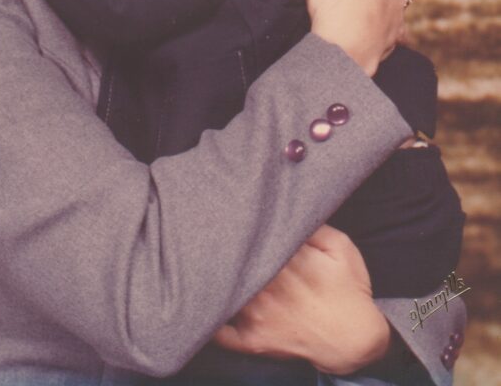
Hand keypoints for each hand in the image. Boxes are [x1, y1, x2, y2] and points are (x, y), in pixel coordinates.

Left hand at [213, 225, 390, 374]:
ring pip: (222, 291)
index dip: (238, 225)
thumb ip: (313, 226)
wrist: (355, 340)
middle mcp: (268, 288)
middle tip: (204, 229)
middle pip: (232, 261)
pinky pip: (220, 333)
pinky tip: (199, 300)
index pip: (252, 238)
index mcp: (287, 261)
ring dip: (210, 275)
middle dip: (219, 246)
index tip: (229, 214)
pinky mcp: (253, 341)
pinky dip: (209, 318)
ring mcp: (258, 316)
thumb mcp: (340, 248)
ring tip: (196, 256)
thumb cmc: (348, 289)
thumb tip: (287, 209)